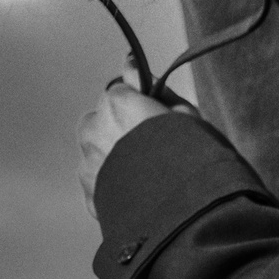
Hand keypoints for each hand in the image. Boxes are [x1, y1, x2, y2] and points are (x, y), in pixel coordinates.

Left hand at [74, 66, 190, 215]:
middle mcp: (93, 130)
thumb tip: (132, 65)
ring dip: (113, 157)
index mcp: (116, 104)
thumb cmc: (191, 157)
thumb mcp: (186, 113)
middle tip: (151, 148)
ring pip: (97, 151)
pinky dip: (112, 184)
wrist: (182, 213)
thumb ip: (155, 88)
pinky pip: (98, 182)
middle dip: (120, 129)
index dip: (139, 105)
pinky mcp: (88, 194)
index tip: (155, 120)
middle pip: (102, 121)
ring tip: (145, 175)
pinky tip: (138, 193)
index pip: (120, 92)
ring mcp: (87, 164)